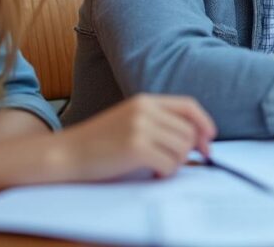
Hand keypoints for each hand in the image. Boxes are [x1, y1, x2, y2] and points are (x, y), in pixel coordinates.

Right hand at [56, 94, 215, 180]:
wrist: (65, 154)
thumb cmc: (97, 144)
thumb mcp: (129, 121)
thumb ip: (157, 123)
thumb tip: (195, 140)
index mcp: (145, 100)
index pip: (188, 106)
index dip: (204, 123)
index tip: (209, 140)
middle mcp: (144, 110)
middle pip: (189, 130)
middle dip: (188, 151)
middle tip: (174, 163)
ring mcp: (140, 127)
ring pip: (182, 148)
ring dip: (176, 163)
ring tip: (158, 167)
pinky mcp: (136, 148)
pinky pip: (170, 163)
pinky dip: (166, 172)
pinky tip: (153, 173)